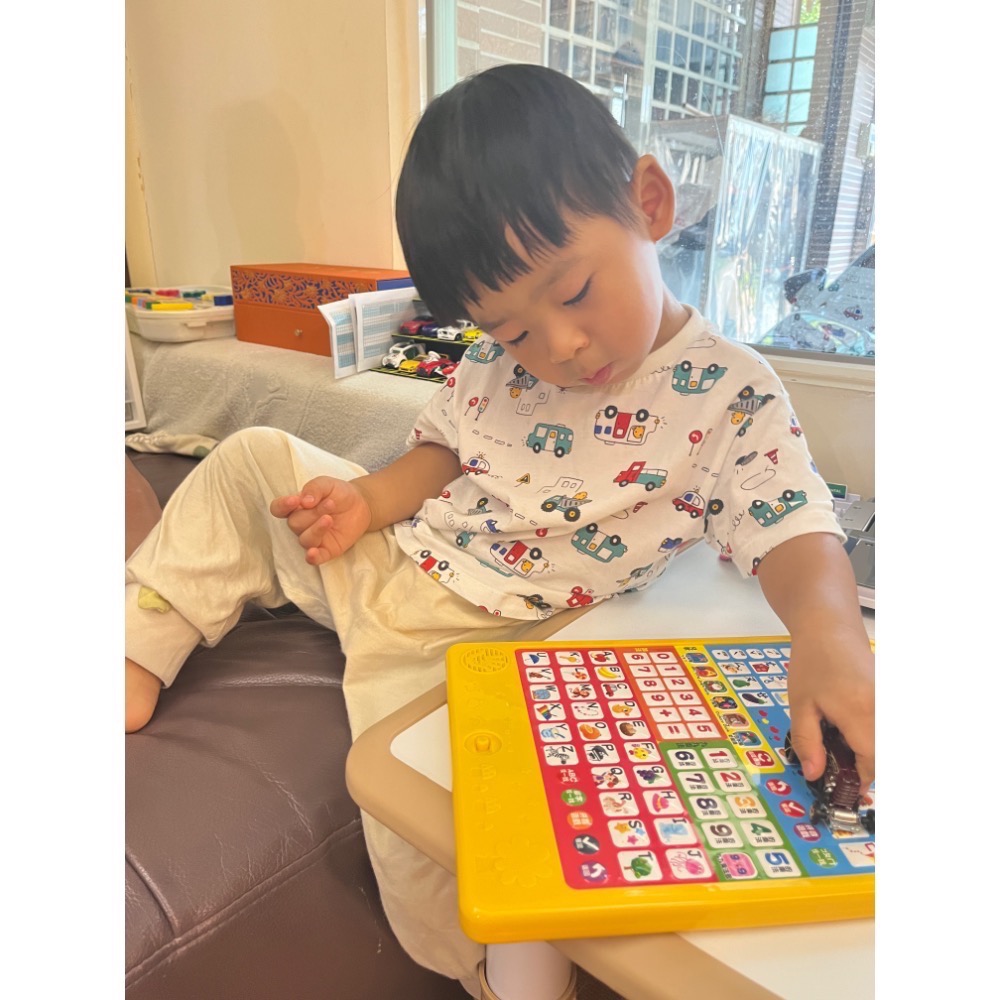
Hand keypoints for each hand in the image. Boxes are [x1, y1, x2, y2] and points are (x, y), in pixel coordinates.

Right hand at [269, 475, 373, 564]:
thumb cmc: (338, 493)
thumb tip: (303, 501)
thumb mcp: (326, 484)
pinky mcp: (326, 550)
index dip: (282, 506)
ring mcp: (313, 538)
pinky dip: (312, 557)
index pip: (278, 509)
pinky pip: (314, 559)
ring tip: (329, 518)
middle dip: (312, 513)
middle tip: (330, 504)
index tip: (295, 501)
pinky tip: (313, 553)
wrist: (361, 504)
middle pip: (295, 523)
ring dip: (316, 529)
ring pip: (304, 539)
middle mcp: (301, 524)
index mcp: (296, 507)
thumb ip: (313, 488)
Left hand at [785, 624, 874, 793]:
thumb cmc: (812, 663)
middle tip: (837, 762)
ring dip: (868, 750)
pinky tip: (848, 725)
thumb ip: (807, 742)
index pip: (872, 762)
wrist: (830, 628)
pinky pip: (885, 726)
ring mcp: (890, 702)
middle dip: (864, 766)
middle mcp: (883, 709)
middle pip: (884, 754)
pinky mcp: (890, 697)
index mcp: (860, 713)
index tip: (841, 783)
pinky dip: (871, 734)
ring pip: (886, 742)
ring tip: (839, 739)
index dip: (859, 779)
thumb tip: (814, 775)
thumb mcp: (801, 704)